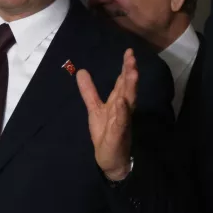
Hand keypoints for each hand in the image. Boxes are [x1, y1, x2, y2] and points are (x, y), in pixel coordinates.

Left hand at [76, 48, 137, 180]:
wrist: (111, 160)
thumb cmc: (105, 133)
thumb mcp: (94, 109)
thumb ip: (89, 91)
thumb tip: (81, 70)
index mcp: (117, 102)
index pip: (122, 82)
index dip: (125, 67)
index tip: (129, 52)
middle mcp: (123, 109)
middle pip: (128, 88)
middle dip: (130, 73)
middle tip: (132, 58)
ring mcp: (122, 121)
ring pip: (128, 102)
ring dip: (130, 88)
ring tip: (132, 73)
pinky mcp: (118, 134)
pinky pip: (121, 122)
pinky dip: (121, 112)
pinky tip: (121, 102)